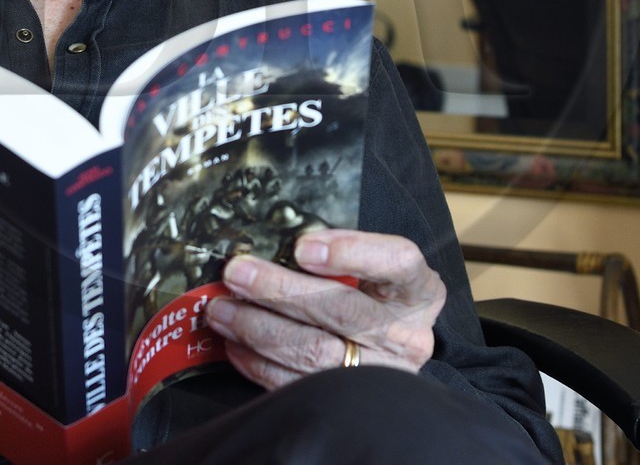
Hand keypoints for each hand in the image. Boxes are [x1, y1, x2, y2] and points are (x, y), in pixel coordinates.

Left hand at [204, 229, 444, 389]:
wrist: (392, 352)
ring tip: (222, 309)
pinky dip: (259, 363)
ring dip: (259, 328)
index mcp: (418, 290)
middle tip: (236, 273)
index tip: (302, 245)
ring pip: (314, 352)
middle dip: (280, 290)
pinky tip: (235, 343)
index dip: (351, 252)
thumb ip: (337, 254)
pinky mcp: (348, 400)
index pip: (397, 263)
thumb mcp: (373, 269)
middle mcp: (406, 335)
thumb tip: (270, 239)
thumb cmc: (374, 295)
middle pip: (341, 310)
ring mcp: (379, 373)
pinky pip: (297, 383)